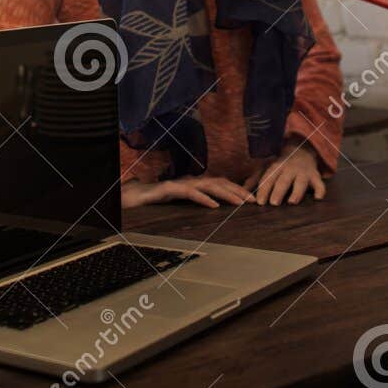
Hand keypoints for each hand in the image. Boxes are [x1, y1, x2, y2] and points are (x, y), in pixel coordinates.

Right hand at [120, 175, 255, 209]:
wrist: (133, 196)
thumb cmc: (159, 200)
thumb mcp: (183, 202)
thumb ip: (198, 201)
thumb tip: (217, 206)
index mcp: (196, 184)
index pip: (222, 183)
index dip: (238, 189)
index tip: (253, 199)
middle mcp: (191, 181)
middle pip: (220, 182)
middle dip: (238, 191)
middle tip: (254, 201)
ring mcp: (181, 184)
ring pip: (208, 185)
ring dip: (226, 193)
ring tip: (240, 202)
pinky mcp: (169, 189)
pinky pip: (189, 193)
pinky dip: (203, 198)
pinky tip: (214, 206)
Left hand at [244, 144, 325, 205]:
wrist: (302, 149)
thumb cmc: (281, 164)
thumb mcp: (266, 167)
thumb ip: (255, 179)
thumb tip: (242, 192)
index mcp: (276, 166)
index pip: (269, 178)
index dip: (264, 189)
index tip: (259, 202)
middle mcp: (290, 169)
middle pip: (283, 180)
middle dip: (278, 191)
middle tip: (273, 203)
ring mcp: (303, 172)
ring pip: (300, 182)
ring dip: (297, 191)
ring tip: (292, 202)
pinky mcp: (315, 176)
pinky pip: (319, 183)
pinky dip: (320, 190)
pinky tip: (318, 198)